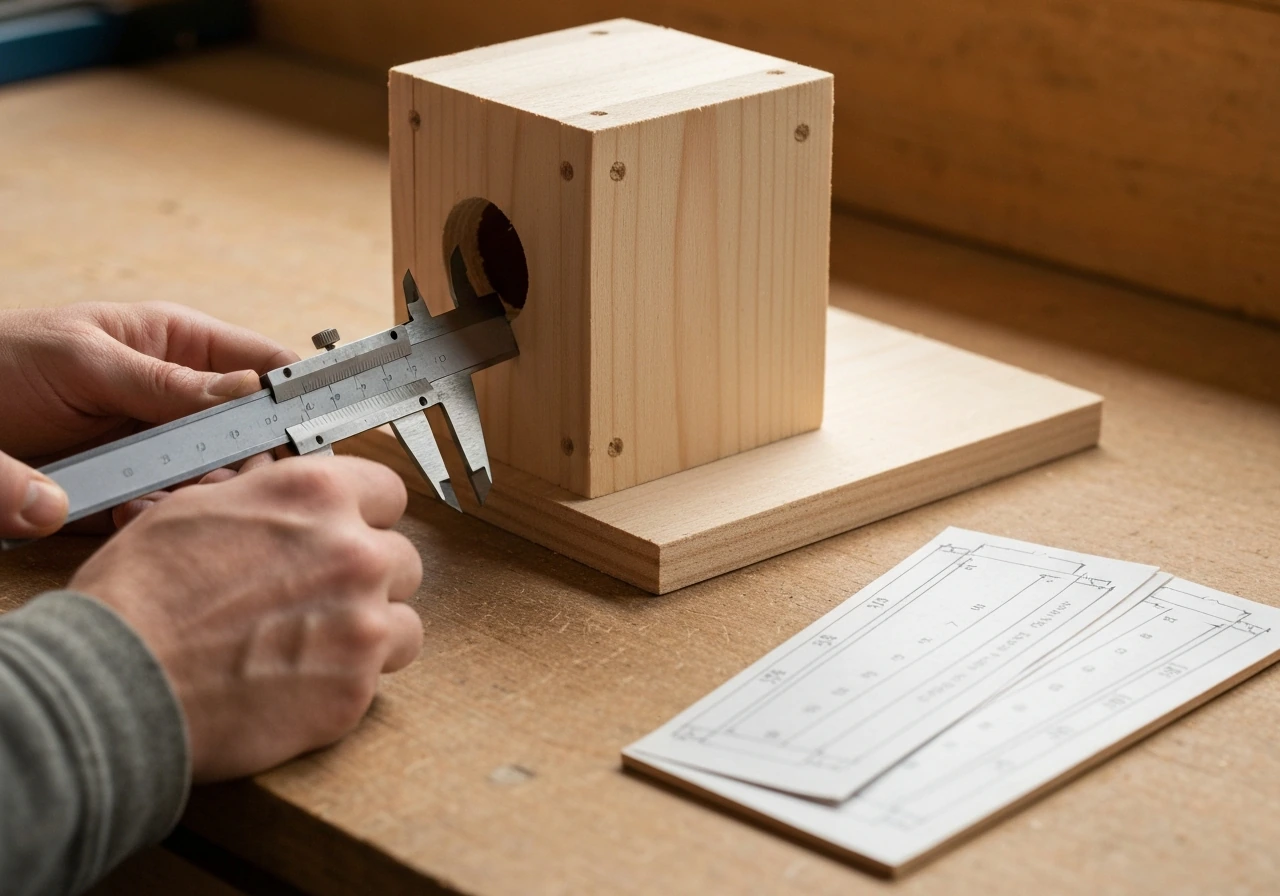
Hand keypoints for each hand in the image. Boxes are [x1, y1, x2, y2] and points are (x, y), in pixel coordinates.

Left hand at [0, 302, 297, 538]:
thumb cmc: (1, 362)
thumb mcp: (84, 361)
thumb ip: (165, 381)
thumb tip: (247, 391)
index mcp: (179, 345)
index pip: (263, 365)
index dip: (293, 394)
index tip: (310, 430)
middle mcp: (179, 397)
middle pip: (253, 434)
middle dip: (247, 462)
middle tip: (226, 483)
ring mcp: (158, 446)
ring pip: (219, 478)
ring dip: (202, 494)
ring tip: (157, 500)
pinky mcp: (132, 490)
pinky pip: (174, 509)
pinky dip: (163, 518)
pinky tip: (128, 514)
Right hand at [69, 455, 424, 780]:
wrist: (116, 683)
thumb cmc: (139, 595)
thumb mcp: (195, 509)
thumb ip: (261, 495)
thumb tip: (274, 480)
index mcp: (318, 496)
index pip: (387, 491)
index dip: (364, 515)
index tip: (350, 534)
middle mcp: (355, 553)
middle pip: (401, 560)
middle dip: (367, 578)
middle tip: (317, 600)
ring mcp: (363, 624)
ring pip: (402, 623)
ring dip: (369, 633)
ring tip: (311, 647)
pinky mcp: (356, 689)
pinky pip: (377, 680)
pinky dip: (345, 683)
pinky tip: (294, 684)